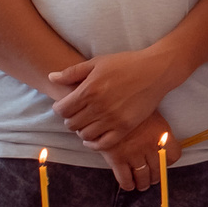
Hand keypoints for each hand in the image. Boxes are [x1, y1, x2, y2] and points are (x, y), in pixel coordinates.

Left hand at [48, 48, 180, 152]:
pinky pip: (103, 143)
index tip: (66, 105)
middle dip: (71, 119)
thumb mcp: (97, 62)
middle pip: (71, 124)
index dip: (60, 108)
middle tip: (78, 114)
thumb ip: (72, 72)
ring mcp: (112, 119)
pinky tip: (93, 138)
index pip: (61, 109)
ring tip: (88, 123)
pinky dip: (94, 143)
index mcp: (89, 90)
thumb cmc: (126, 63)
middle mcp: (98, 107)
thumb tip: (51, 77)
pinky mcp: (125, 127)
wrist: (156, 71)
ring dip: (82, 130)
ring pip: (84, 135)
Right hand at [96, 111, 180, 193]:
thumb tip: (164, 146)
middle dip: (156, 177)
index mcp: (162, 134)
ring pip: (142, 176)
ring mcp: (133, 153)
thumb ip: (159, 131)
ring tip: (142, 184)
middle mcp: (150, 146)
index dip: (169, 161)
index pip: (174, 156)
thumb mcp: (152, 114)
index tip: (165, 162)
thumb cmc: (131, 108)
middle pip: (158, 169)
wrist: (108, 105)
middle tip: (153, 178)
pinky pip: (125, 178)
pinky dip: (128, 184)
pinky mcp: (117, 158)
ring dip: (143, 183)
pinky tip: (129, 185)